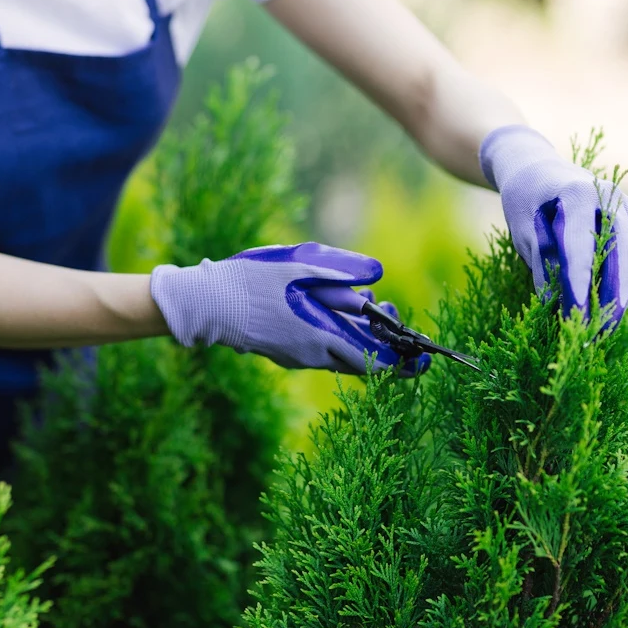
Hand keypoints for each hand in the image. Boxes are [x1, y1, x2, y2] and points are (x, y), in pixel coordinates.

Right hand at [150, 242, 430, 375]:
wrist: (207, 304)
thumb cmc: (251, 282)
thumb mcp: (297, 266)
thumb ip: (338, 272)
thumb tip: (376, 275)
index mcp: (320, 336)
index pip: (373, 360)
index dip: (400, 360)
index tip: (420, 356)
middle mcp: (312, 355)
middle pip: (361, 361)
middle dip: (384, 344)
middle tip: (395, 320)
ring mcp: (298, 358)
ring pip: (342, 355)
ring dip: (361, 337)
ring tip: (372, 309)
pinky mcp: (286, 354)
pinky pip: (322, 351)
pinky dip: (339, 337)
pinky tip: (339, 313)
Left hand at [481, 126, 627, 324]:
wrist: (538, 168)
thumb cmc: (525, 197)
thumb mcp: (522, 227)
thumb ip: (540, 262)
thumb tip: (554, 304)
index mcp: (579, 193)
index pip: (581, 247)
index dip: (579, 284)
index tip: (577, 317)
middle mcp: (610, 197)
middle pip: (622, 254)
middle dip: (613, 297)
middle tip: (600, 334)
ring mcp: (624, 208)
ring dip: (621, 295)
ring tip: (605, 330)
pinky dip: (622, 283)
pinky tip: (609, 310)